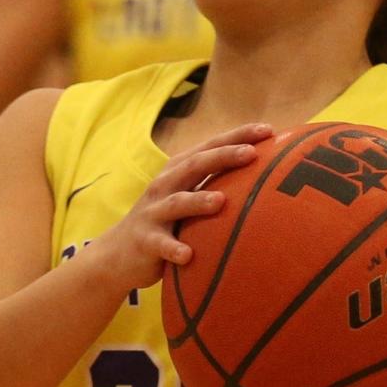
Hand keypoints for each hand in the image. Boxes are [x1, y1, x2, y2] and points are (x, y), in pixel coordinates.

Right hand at [89, 122, 271, 294]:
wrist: (117, 253)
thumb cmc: (167, 224)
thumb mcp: (188, 199)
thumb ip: (218, 187)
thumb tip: (266, 182)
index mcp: (180, 172)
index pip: (211, 147)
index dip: (237, 136)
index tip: (269, 130)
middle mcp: (165, 185)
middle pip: (195, 166)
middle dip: (223, 157)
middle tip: (252, 153)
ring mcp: (153, 213)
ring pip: (178, 203)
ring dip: (198, 201)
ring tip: (221, 202)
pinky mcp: (146, 241)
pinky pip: (162, 245)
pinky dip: (174, 249)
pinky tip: (188, 255)